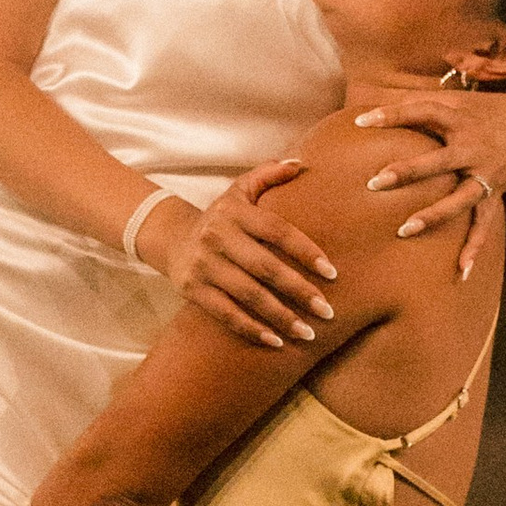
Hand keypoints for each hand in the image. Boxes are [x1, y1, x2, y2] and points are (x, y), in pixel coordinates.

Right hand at [153, 161, 337, 350]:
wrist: (172, 238)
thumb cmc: (222, 217)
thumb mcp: (239, 190)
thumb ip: (267, 174)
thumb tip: (300, 164)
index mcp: (235, 212)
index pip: (277, 231)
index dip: (306, 251)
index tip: (332, 273)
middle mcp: (217, 237)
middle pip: (266, 268)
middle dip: (299, 292)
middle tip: (328, 311)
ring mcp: (203, 265)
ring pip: (248, 295)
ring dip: (280, 317)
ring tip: (308, 333)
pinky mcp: (192, 289)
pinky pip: (225, 313)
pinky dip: (251, 329)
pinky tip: (276, 341)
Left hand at [352, 89, 505, 278]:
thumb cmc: (485, 113)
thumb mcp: (458, 100)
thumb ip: (418, 102)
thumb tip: (369, 105)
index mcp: (460, 119)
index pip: (424, 112)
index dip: (393, 115)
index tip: (360, 121)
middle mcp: (474, 148)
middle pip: (439, 162)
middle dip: (408, 172)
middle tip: (375, 182)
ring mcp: (485, 175)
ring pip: (460, 199)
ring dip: (434, 215)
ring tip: (403, 230)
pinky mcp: (494, 195)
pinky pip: (484, 225)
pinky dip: (474, 248)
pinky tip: (460, 272)